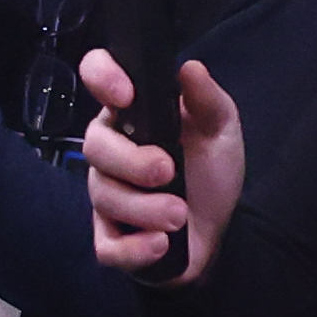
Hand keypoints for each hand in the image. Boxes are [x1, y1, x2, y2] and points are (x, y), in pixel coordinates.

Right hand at [77, 52, 239, 279]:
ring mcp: (105, 196)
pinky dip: (135, 248)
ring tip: (179, 215)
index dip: (101, 78)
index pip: (98, 78)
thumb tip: (190, 68)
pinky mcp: (110, 239)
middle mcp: (110, 151)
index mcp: (131, 115)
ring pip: (104, 197)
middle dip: (132, 162)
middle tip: (168, 172)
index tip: (124, 95)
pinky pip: (107, 245)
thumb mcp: (221, 131)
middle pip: (95, 147)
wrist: (221, 230)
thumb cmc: (212, 173)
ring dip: (145, 208)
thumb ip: (208, 101)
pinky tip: (161, 243)